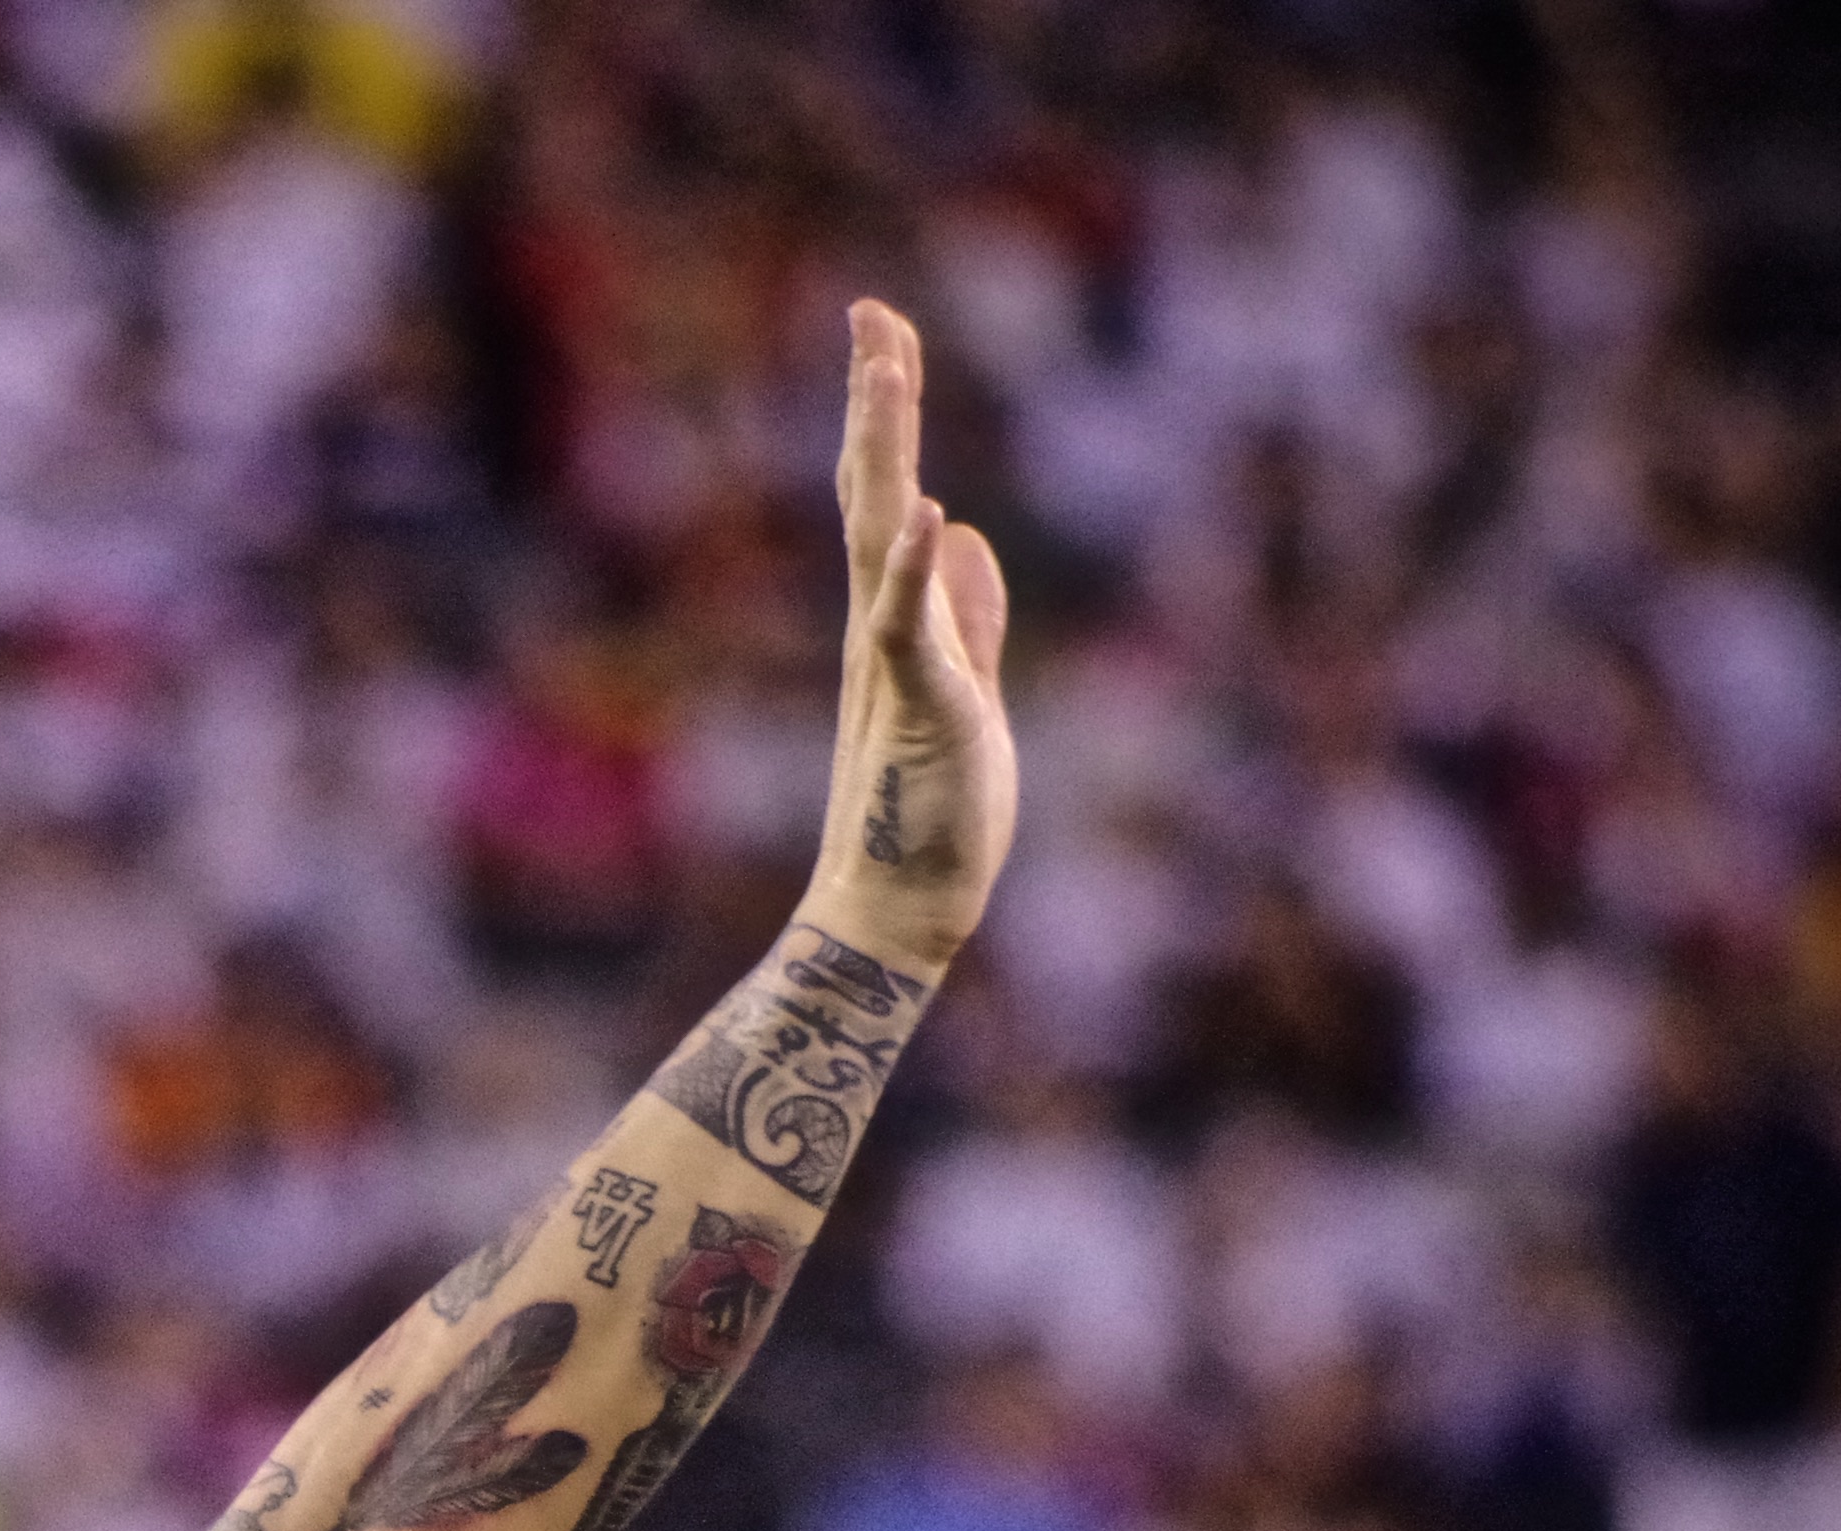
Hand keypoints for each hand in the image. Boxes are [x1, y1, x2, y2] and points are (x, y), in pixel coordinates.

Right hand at [809, 299, 1015, 972]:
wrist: (897, 907)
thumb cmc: (931, 816)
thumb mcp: (964, 692)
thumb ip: (965, 617)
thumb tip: (969, 541)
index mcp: (893, 619)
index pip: (886, 493)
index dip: (885, 412)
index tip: (882, 331)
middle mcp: (880, 625)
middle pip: (873, 491)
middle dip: (876, 401)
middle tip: (871, 313)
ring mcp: (890, 662)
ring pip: (880, 537)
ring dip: (884, 454)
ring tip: (883, 373)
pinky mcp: (915, 707)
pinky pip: (905, 630)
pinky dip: (913, 571)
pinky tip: (928, 512)